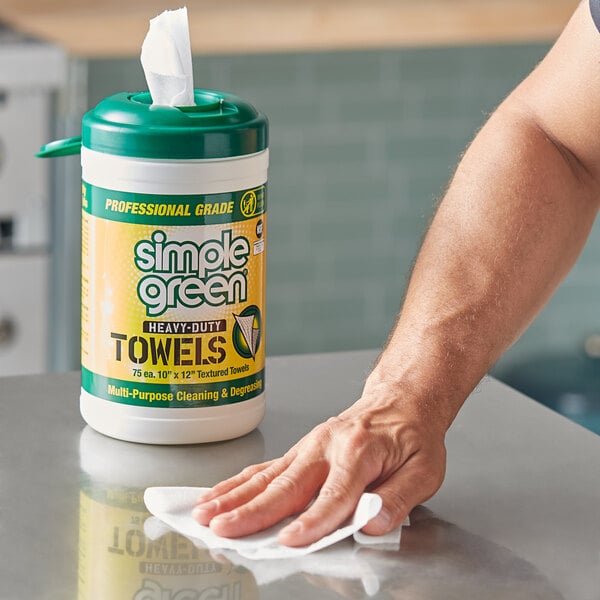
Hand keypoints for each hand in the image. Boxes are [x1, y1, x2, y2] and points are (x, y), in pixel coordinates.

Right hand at [193, 384, 446, 546]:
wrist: (399, 401)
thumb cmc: (411, 436)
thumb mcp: (424, 471)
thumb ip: (398, 500)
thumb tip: (372, 524)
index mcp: (360, 452)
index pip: (335, 493)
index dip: (313, 520)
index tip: (291, 541)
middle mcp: (327, 446)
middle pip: (287, 484)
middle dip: (253, 511)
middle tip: (224, 529)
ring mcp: (308, 447)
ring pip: (267, 475)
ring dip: (234, 495)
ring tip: (206, 512)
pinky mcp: (299, 451)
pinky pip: (265, 468)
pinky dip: (238, 482)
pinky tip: (218, 493)